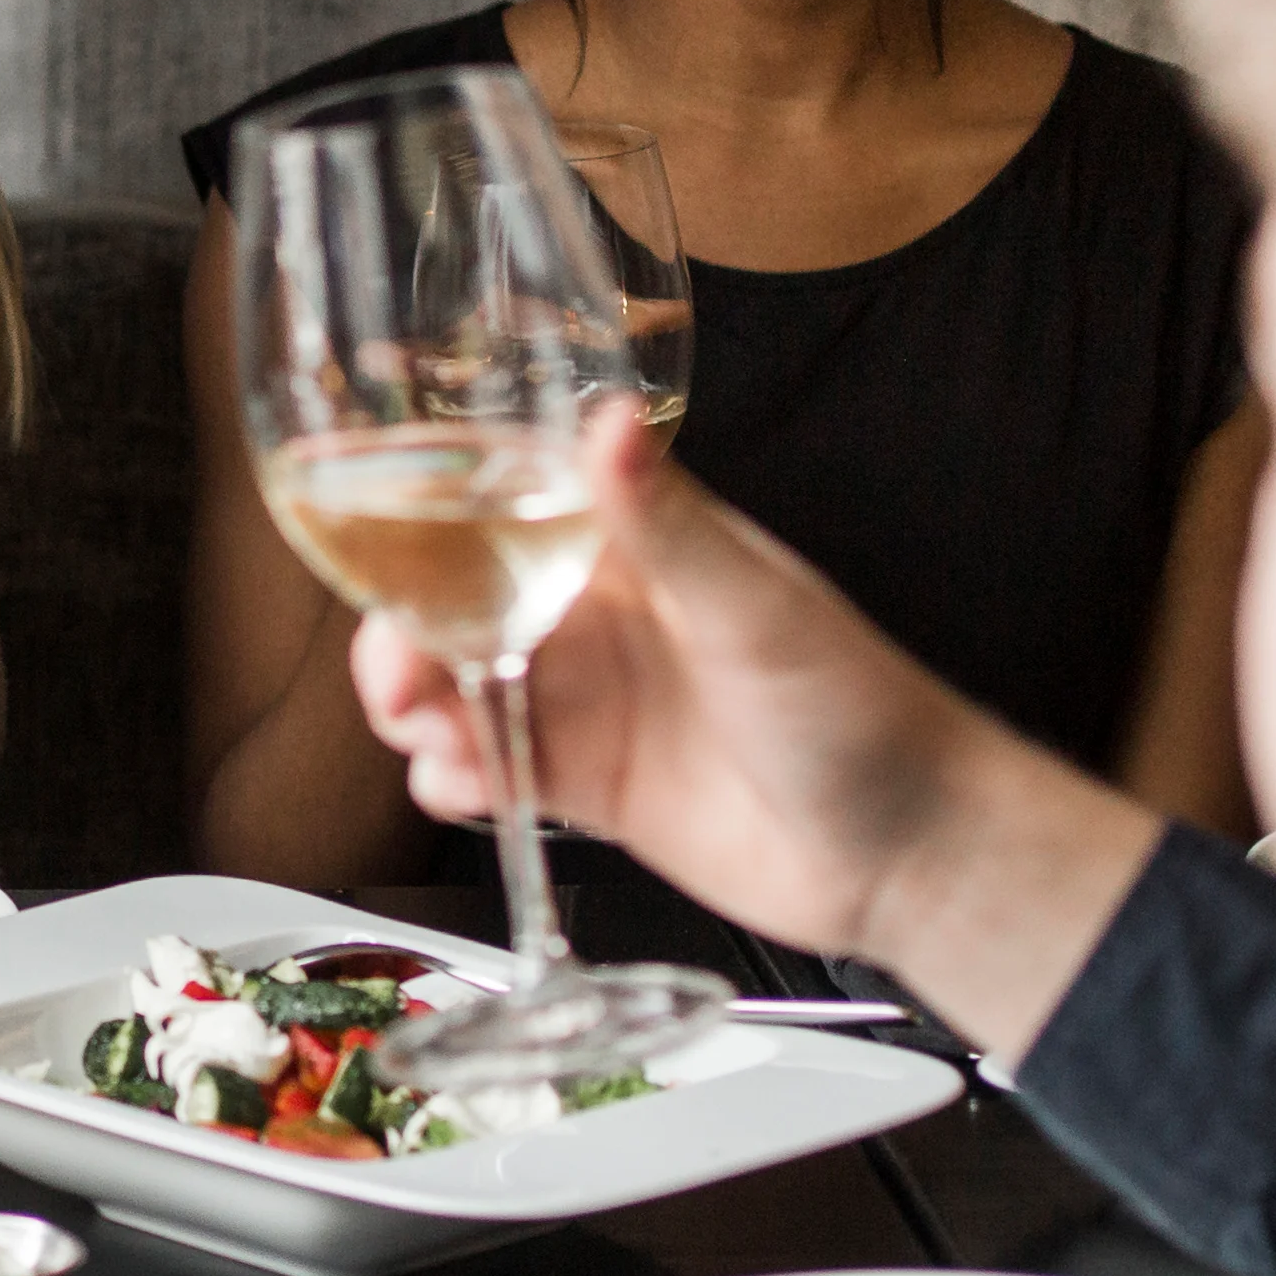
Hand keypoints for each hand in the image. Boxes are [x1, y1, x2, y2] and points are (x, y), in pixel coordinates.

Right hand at [350, 412, 1163, 1052]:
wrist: (907, 852)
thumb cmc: (861, 708)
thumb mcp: (752, 608)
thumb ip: (666, 524)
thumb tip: (609, 422)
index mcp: (636, 541)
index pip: (504, 499)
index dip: (426, 507)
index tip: (368, 522)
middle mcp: (601, 613)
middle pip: (460, 600)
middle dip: (406, 629)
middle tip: (396, 672)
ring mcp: (592, 699)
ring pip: (464, 686)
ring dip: (422, 707)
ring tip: (429, 736)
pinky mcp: (589, 783)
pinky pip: (494, 769)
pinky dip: (458, 777)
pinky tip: (466, 787)